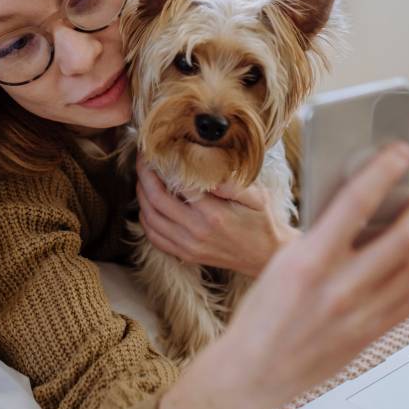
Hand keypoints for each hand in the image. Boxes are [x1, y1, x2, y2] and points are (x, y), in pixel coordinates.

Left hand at [135, 157, 298, 276]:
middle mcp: (196, 231)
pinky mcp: (186, 255)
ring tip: (144, 179)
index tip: (155, 151)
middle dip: (144, 176)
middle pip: (155, 200)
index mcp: (213, 214)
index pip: (176, 184)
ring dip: (141, 196)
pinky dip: (146, 219)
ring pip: (150, 218)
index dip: (161, 165)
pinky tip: (149, 206)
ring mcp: (188, 246)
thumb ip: (232, 183)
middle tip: (143, 160)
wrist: (267, 257)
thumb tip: (207, 171)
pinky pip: (154, 237)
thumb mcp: (257, 197)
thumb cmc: (263, 221)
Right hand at [225, 141, 408, 407]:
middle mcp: (337, 288)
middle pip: (402, 238)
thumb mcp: (280, 264)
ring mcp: (357, 316)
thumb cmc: (259, 316)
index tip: (398, 152)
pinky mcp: (368, 337)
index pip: (356, 202)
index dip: (382, 171)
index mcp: (307, 261)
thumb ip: (319, 239)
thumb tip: (358, 210)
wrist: (250, 373)